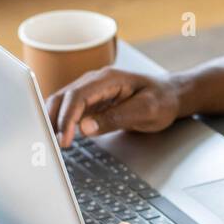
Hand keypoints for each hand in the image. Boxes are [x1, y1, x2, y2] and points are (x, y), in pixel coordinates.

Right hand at [46, 67, 183, 148]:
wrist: (170, 95)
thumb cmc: (162, 100)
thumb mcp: (146, 111)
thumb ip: (116, 118)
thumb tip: (85, 127)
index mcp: (108, 79)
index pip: (77, 96)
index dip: (67, 118)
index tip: (65, 138)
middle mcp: (95, 81)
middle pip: (63, 97)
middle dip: (53, 120)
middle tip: (52, 144)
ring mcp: (91, 90)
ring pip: (62, 103)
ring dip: (54, 121)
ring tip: (52, 142)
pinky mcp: (92, 101)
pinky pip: (70, 109)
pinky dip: (61, 122)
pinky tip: (61, 136)